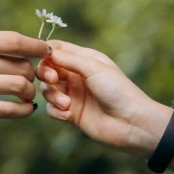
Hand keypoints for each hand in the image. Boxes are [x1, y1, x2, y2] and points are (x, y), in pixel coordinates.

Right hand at [0, 30, 49, 122]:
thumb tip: (36, 47)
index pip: (12, 41)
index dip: (35, 46)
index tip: (47, 49)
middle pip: (19, 66)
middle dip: (32, 72)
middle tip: (30, 76)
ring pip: (17, 87)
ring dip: (30, 91)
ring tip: (27, 91)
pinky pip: (7, 110)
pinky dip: (24, 109)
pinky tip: (27, 107)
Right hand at [36, 40, 171, 156]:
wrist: (131, 123)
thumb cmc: (117, 90)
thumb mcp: (94, 68)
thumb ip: (68, 59)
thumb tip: (46, 50)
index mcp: (84, 59)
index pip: (57, 49)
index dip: (46, 53)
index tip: (42, 58)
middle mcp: (76, 75)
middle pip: (47, 69)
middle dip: (45, 74)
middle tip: (53, 80)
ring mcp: (73, 94)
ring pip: (47, 90)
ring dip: (52, 96)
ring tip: (67, 104)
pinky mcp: (72, 113)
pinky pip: (52, 109)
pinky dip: (56, 111)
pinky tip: (68, 115)